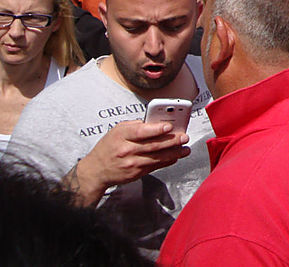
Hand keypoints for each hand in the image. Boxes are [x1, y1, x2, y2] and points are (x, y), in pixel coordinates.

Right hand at [67, 120, 189, 205]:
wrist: (96, 171)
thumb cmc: (108, 147)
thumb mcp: (117, 130)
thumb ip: (135, 125)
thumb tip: (156, 122)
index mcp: (121, 135)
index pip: (141, 132)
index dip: (156, 129)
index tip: (169, 126)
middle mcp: (126, 150)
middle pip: (153, 145)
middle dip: (172, 141)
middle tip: (184, 136)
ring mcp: (132, 163)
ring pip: (157, 157)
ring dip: (174, 152)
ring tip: (185, 148)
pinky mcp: (136, 173)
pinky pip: (155, 166)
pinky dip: (167, 161)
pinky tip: (176, 156)